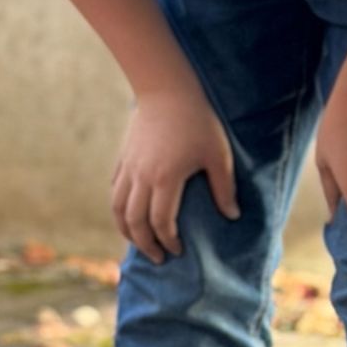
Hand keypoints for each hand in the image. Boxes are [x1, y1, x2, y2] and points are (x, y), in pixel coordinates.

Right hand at [111, 82, 239, 262]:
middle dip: (145, 244)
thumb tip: (231, 215)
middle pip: (135, 222)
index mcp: (165, 179)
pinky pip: (115, 190)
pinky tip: (128, 214)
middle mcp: (141, 178)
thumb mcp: (218, 154)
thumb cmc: (197, 121)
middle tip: (158, 257)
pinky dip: (119, 208)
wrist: (167, 90)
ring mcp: (129, 168)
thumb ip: (224, 187)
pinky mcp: (123, 159)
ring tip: (138, 242)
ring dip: (126, 230)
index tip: (178, 250)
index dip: (169, 241)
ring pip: (118, 209)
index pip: (161, 222)